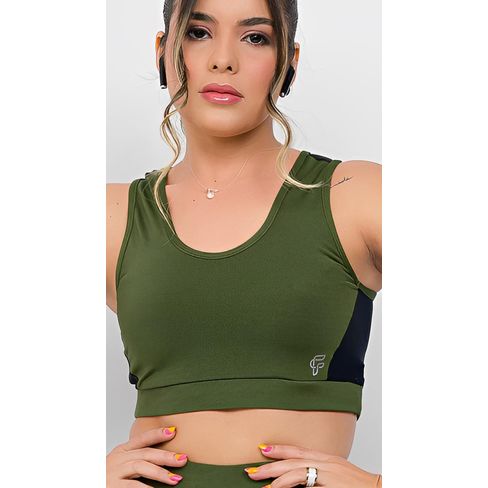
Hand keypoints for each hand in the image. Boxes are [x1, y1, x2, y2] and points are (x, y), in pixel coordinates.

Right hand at [106, 425, 187, 486]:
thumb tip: (164, 459)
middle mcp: (118, 458)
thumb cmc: (107, 478)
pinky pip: (132, 485)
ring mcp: (114, 472)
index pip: (141, 439)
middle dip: (166, 456)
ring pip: (141, 466)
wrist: (88, 485)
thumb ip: (137, 459)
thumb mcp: (120, 463)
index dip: (157, 434)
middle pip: (145, 453)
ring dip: (160, 473)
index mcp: (121, 450)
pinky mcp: (112, 485)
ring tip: (175, 479)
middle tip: (183, 459)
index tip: (174, 431)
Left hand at [244, 443, 379, 487]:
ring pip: (297, 472)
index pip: (298, 450)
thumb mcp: (336, 474)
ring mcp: (329, 473)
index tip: (262, 449)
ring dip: (277, 478)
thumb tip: (302, 479)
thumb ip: (319, 473)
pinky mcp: (332, 485)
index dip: (279, 449)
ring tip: (261, 483)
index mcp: (326, 457)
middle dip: (270, 466)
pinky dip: (292, 487)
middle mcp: (326, 462)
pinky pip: (307, 485)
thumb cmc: (358, 484)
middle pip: (293, 460)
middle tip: (251, 470)